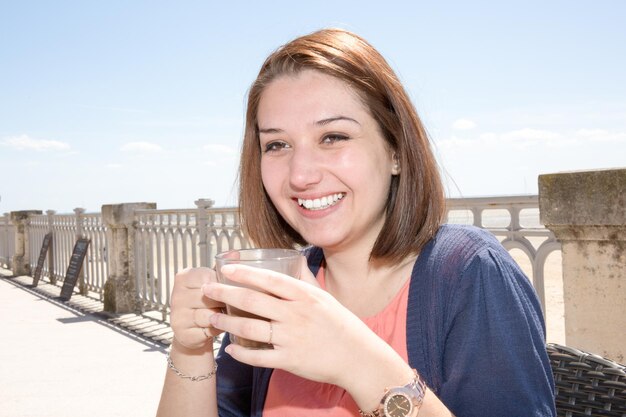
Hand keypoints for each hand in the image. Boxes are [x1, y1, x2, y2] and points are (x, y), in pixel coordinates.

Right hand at [169, 267, 225, 350]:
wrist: (192, 331)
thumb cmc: (205, 302)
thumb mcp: (211, 282)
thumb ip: (221, 269)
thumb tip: (235, 253)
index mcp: (183, 277)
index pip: (209, 277)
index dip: (223, 285)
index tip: (228, 288)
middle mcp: (176, 295)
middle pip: (210, 296)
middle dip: (224, 301)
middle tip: (231, 304)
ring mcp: (177, 315)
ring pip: (210, 314)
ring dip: (222, 316)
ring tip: (226, 314)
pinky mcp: (182, 333)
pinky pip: (208, 329)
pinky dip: (218, 328)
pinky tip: (219, 325)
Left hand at [203, 256, 393, 387]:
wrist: (357, 357)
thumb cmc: (341, 324)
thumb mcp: (324, 297)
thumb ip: (305, 280)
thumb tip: (294, 261)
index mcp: (304, 296)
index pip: (269, 279)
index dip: (244, 273)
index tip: (224, 269)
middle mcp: (295, 314)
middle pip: (252, 301)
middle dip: (225, 294)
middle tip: (207, 290)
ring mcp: (291, 338)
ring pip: (250, 329)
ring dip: (227, 323)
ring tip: (212, 318)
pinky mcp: (289, 360)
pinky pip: (258, 357)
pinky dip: (241, 353)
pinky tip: (229, 348)